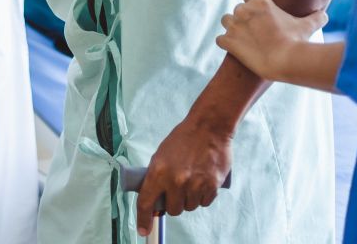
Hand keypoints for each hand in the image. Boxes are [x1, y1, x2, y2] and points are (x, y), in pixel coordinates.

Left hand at [135, 117, 232, 234]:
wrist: (208, 127)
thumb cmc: (183, 139)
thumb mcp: (161, 155)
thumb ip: (156, 178)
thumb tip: (154, 200)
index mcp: (158, 172)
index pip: (146, 202)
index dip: (144, 219)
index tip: (144, 230)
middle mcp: (176, 181)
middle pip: (172, 210)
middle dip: (174, 204)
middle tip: (177, 190)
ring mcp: (195, 184)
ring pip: (189, 207)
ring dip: (189, 198)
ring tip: (192, 180)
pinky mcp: (212, 186)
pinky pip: (204, 202)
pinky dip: (203, 195)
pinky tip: (203, 180)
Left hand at [216, 0, 327, 81]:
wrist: (285, 60)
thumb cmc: (297, 41)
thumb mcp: (307, 26)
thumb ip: (315, 17)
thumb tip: (325, 15)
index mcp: (260, 1)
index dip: (250, 1)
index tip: (256, 11)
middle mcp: (244, 10)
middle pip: (237, 8)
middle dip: (243, 18)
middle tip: (254, 30)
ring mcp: (234, 25)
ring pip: (226, 21)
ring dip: (232, 28)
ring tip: (243, 38)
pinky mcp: (228, 41)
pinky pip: (220, 39)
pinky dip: (225, 43)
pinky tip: (234, 49)